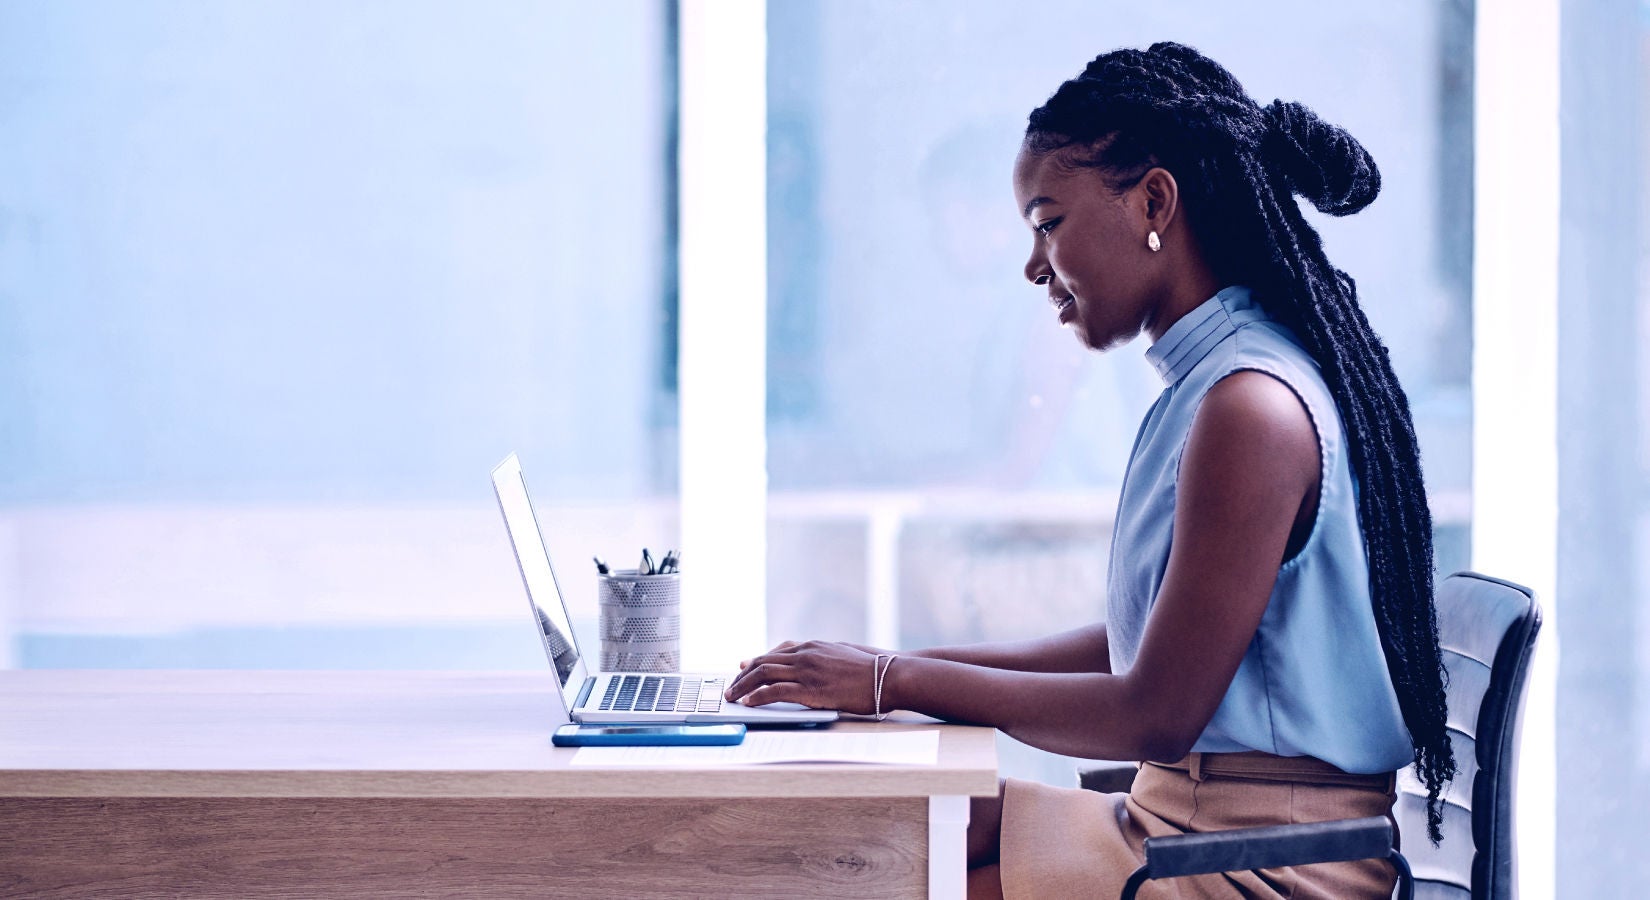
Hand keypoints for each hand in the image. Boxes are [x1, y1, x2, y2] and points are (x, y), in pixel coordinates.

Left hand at [724, 640, 888, 714]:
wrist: (889, 676)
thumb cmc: (872, 670)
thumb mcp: (845, 655)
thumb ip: (824, 656)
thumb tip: (815, 661)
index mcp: (814, 646)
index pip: (777, 651)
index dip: (757, 660)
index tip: (744, 668)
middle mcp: (806, 654)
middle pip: (764, 661)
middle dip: (744, 675)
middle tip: (732, 686)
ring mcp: (807, 671)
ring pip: (764, 674)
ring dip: (743, 686)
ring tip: (733, 696)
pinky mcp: (810, 690)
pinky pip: (775, 692)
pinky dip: (757, 697)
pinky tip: (749, 703)